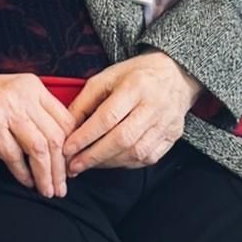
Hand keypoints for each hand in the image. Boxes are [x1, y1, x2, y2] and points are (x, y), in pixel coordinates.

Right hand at [0, 63, 74, 197]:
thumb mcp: (9, 93)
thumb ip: (32, 110)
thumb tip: (56, 142)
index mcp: (31, 85)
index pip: (65, 119)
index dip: (72, 147)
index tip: (70, 167)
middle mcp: (22, 94)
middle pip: (55, 136)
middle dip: (61, 168)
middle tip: (61, 187)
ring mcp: (5, 109)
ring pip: (39, 148)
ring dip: (45, 174)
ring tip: (47, 190)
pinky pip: (14, 155)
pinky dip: (22, 173)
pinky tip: (26, 182)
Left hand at [63, 53, 202, 174]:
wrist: (175, 75)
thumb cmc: (136, 75)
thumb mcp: (107, 77)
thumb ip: (85, 101)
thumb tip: (66, 127)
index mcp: (136, 86)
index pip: (108, 117)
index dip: (86, 136)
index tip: (67, 149)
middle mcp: (155, 106)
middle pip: (122, 139)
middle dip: (94, 155)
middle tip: (73, 165)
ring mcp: (167, 123)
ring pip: (136, 152)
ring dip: (108, 162)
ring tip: (88, 164)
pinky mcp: (173, 137)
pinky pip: (148, 158)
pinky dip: (126, 163)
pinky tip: (110, 161)